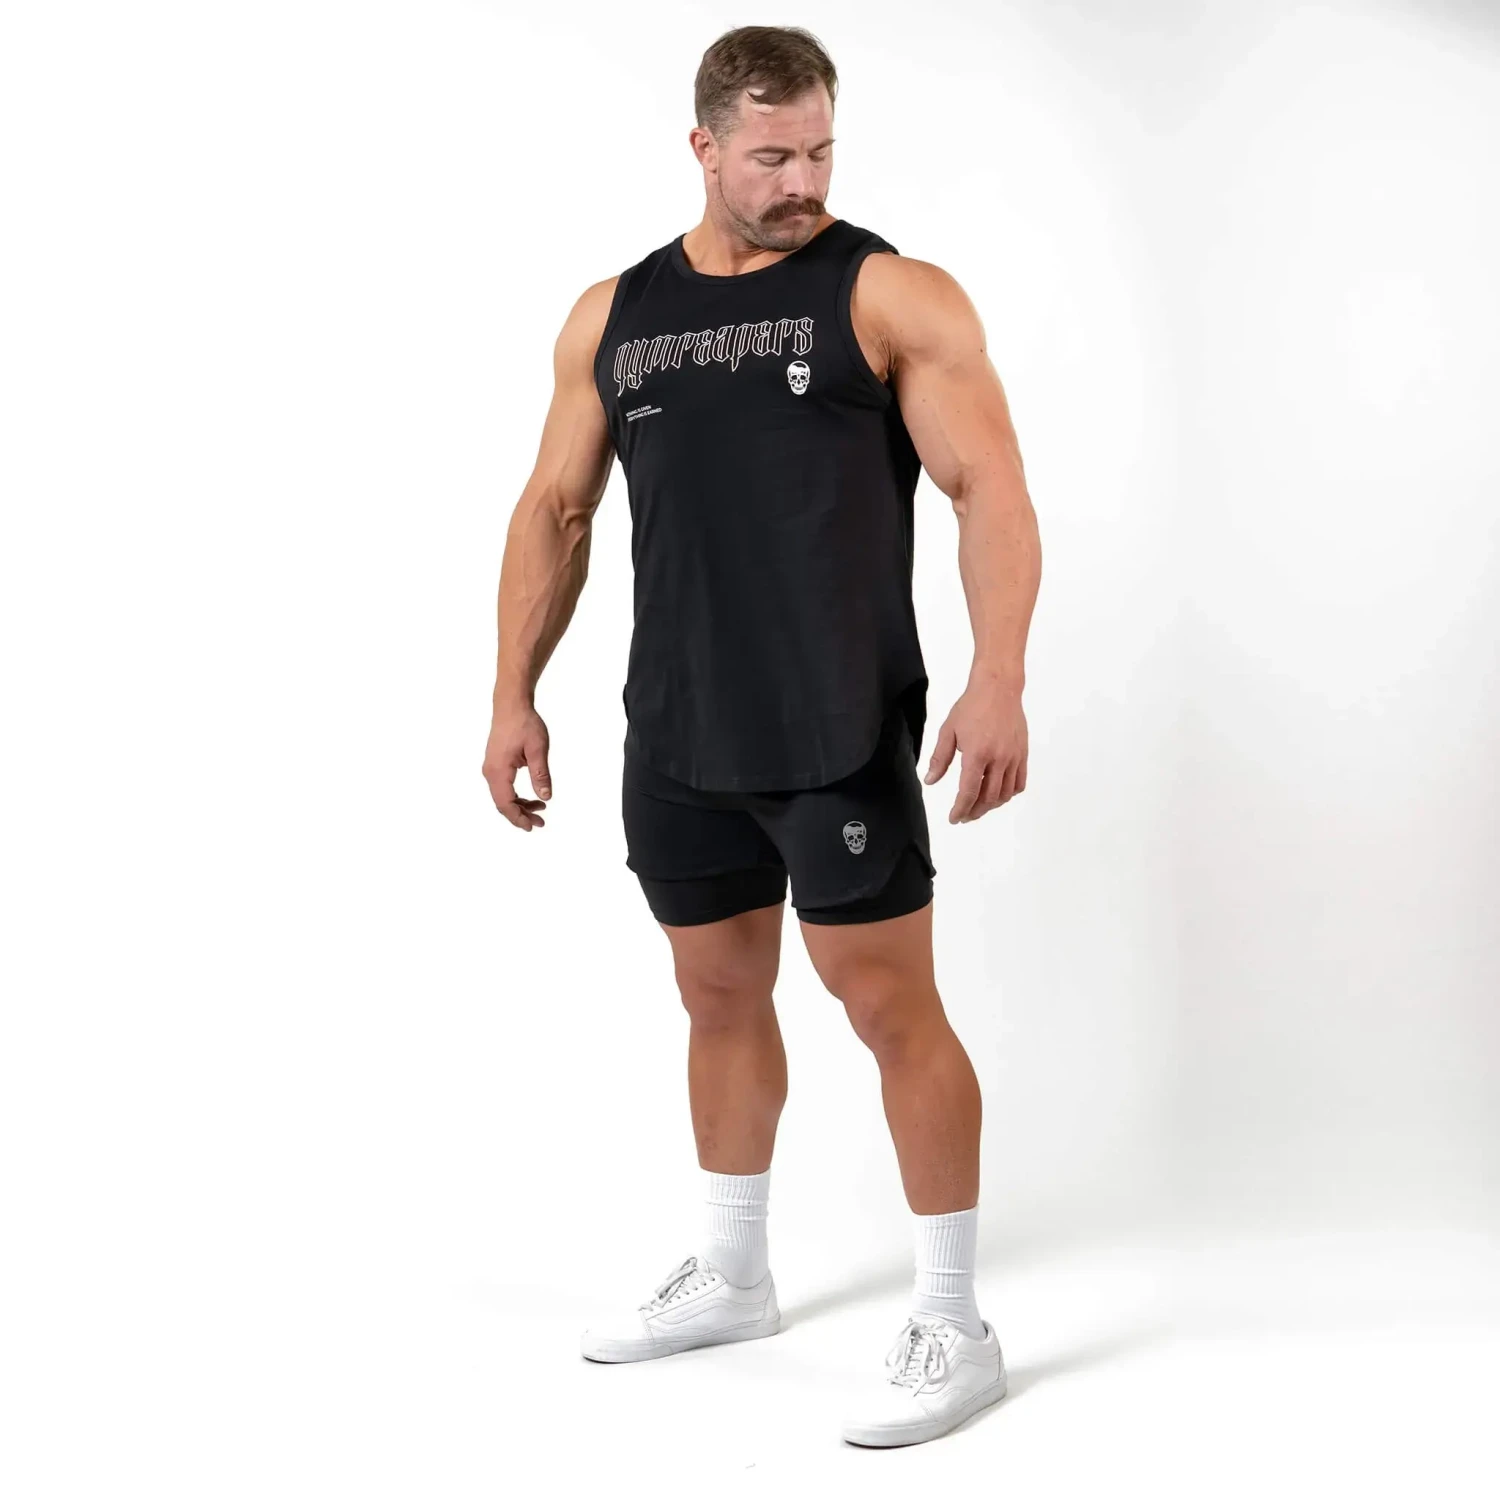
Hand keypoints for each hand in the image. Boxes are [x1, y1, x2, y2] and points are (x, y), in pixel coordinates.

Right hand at [482, 700, 551, 830]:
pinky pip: (503, 787)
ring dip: (520, 805)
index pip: (505, 803)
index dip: (518, 818)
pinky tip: (530, 797)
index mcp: (498, 771)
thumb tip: (545, 797)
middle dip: (520, 815)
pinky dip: (516, 796)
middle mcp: (491, 772)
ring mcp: (491, 768)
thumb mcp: (538, 749)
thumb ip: (541, 774)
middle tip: (540, 822)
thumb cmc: (524, 724)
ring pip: (503, 796)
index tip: (532, 826)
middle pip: (502, 803)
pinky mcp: (495, 764)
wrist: (511, 705)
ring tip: (540, 809)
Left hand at [922, 675, 1027, 822]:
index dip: (960, 809)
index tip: (954, 818)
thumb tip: (930, 781)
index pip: (969, 792)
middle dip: (974, 811)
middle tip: (964, 815)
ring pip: (1005, 794)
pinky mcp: (1023, 753)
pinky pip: (1019, 783)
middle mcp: (998, 759)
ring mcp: (1013, 757)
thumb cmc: (970, 707)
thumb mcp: (948, 730)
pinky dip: (1009, 794)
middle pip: (988, 798)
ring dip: (991, 806)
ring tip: (979, 807)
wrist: (998, 688)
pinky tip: (998, 794)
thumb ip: (939, 759)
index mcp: (977, 754)